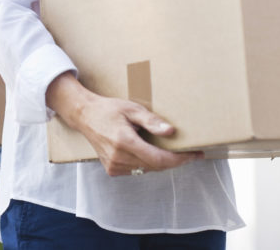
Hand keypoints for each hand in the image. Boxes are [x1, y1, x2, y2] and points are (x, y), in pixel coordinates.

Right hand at [47, 72, 201, 176]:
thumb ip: (151, 121)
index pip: (159, 159)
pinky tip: (148, 152)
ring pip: (147, 170)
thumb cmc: (109, 109)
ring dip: (160, 162)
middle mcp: (118, 157)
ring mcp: (114, 165)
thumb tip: (171, 132)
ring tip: (171, 151)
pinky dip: (146, 163)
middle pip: (156, 166)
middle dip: (174, 160)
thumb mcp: (131, 109)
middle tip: (189, 152)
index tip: (195, 154)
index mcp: (124, 142)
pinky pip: (137, 170)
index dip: (180, 159)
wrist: (84, 115)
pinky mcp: (111, 169)